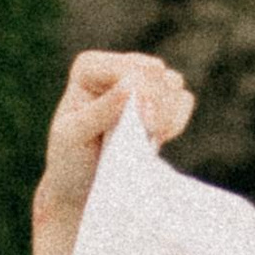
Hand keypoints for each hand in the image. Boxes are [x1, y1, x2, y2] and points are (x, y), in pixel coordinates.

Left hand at [33, 49, 195, 254]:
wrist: (84, 187)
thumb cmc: (71, 159)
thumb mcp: (73, 136)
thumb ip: (101, 110)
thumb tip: (130, 85)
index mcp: (89, 68)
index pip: (129, 69)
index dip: (142, 95)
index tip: (144, 125)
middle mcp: (116, 68)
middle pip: (155, 73)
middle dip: (156, 108)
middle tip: (147, 135)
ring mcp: (140, 81)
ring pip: (173, 84)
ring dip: (166, 117)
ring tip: (146, 139)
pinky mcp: (159, 100)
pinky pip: (184, 100)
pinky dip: (176, 122)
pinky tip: (156, 139)